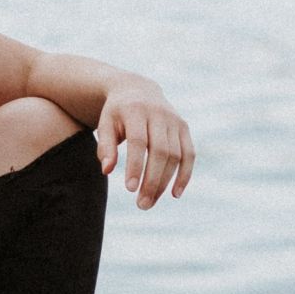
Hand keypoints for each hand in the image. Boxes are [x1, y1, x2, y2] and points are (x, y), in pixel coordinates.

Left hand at [95, 77, 194, 208]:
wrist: (137, 89)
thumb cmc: (117, 113)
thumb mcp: (105, 124)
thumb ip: (105, 147)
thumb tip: (107, 171)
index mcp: (136, 110)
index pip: (138, 142)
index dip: (136, 165)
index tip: (130, 189)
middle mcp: (159, 114)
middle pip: (160, 151)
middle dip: (152, 180)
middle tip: (142, 204)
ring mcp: (174, 120)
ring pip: (175, 155)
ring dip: (165, 182)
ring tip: (150, 202)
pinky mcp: (184, 128)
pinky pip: (189, 154)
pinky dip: (185, 174)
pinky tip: (175, 193)